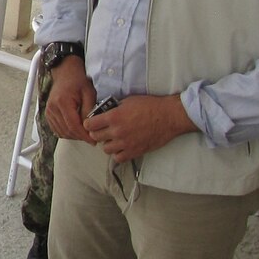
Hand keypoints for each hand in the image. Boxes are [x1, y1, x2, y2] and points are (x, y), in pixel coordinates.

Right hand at [45, 57, 96, 141]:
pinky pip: (56, 130)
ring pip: (61, 132)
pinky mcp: (48, 114)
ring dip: (73, 136)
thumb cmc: (78, 81)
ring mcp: (49, 112)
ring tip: (84, 134)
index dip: (84, 135)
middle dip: (80, 137)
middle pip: (67, 131)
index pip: (73, 126)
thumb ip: (89, 110)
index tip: (93, 139)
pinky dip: (66, 133)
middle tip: (91, 137)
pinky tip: (75, 130)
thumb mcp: (89, 93)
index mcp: (62, 102)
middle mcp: (53, 108)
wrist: (66, 73)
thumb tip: (90, 127)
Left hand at [82, 93, 197, 164]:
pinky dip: (118, 154)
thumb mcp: (129, 101)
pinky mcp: (135, 151)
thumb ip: (114, 108)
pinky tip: (122, 147)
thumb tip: (104, 112)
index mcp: (114, 117)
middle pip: (96, 137)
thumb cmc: (150, 106)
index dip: (89, 123)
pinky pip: (118, 158)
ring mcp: (126, 143)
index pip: (90, 124)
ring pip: (106, 149)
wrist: (169, 117)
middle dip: (97, 132)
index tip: (92, 122)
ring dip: (108, 144)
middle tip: (102, 130)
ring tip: (113, 139)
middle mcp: (117, 131)